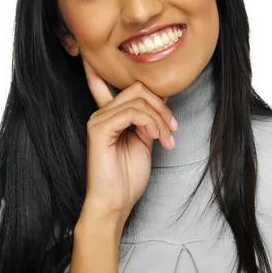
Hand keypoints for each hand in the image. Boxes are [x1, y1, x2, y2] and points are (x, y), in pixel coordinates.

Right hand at [78, 58, 177, 227]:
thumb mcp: (144, 141)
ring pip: (138, 100)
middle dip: (161, 106)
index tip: (122, 69)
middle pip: (137, 88)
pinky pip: (132, 112)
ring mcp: (98, 120)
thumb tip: (161, 99)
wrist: (115, 203)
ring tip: (168, 139)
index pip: (103, 82)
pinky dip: (151, 123)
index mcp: (109, 115)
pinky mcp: (99, 129)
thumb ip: (148, 120)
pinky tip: (156, 137)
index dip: (104, 69)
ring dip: (161, 119)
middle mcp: (101, 113)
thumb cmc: (128, 178)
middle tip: (173, 128)